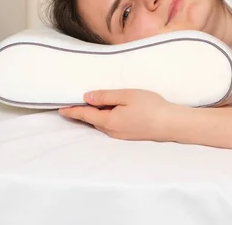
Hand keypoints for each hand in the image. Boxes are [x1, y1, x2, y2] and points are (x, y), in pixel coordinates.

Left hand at [58, 89, 175, 141]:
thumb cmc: (150, 107)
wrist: (171, 124)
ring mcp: (121, 135)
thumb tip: (86, 97)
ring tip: (91, 105)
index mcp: (108, 121)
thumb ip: (105, 96)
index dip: (72, 111)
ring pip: (102, 124)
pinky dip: (106, 118)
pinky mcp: (129, 135)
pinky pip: (111, 126)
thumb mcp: (126, 96)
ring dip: (95, 115)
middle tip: (72, 104)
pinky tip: (111, 111)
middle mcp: (112, 131)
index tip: (60, 109)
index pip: (85, 115)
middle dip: (82, 113)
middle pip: (92, 121)